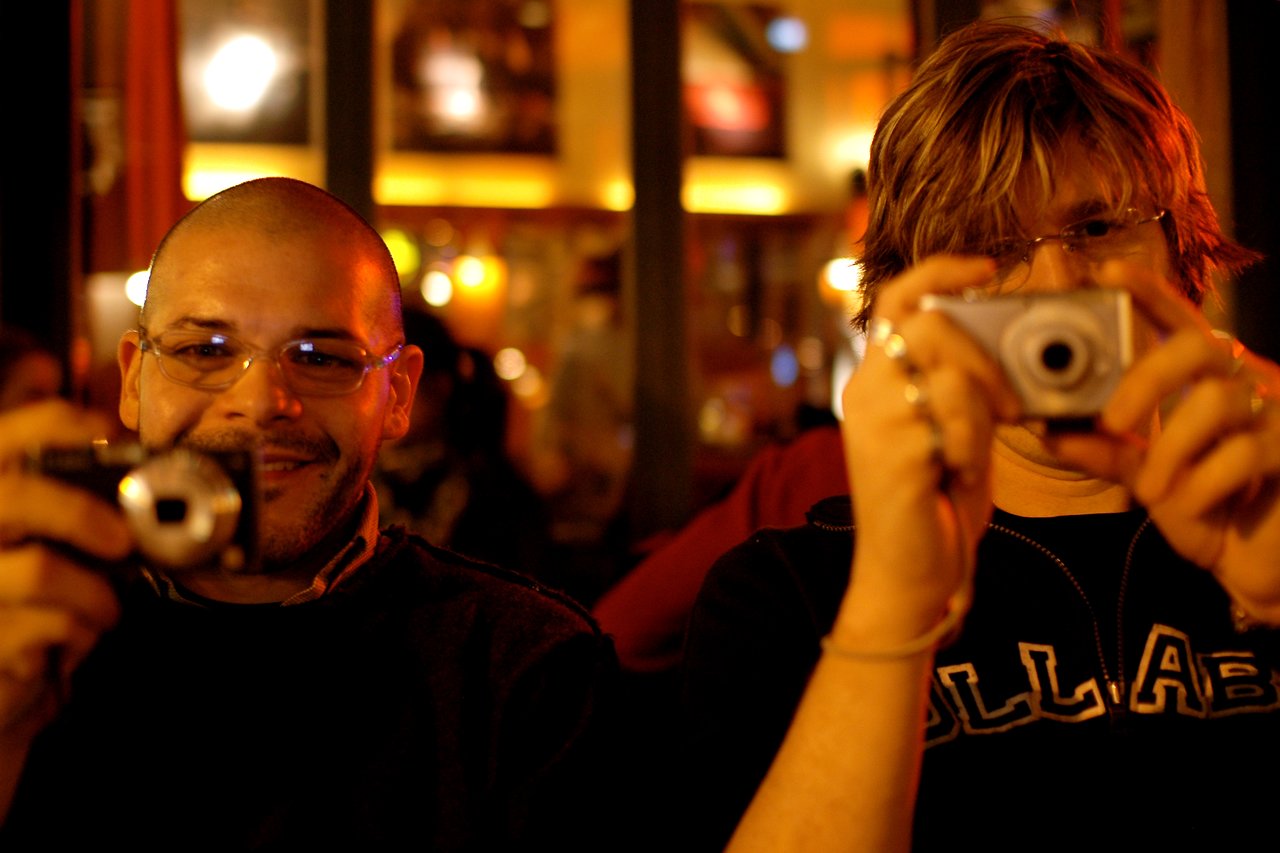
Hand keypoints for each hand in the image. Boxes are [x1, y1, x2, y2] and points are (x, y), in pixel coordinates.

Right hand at [0, 401, 126, 741]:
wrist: (3, 676)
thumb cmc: (29, 594)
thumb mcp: (45, 532)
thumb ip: (65, 481)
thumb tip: (108, 425)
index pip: (8, 432)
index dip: (65, 423)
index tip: (115, 437)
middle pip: (14, 494)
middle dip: (81, 512)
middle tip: (122, 542)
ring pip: (39, 569)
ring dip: (94, 592)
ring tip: (107, 608)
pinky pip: (46, 625)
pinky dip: (80, 631)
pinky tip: (78, 636)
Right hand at [837, 256, 1020, 642]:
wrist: (911, 575)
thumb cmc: (936, 502)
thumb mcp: (950, 429)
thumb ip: (962, 383)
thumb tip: (1010, 346)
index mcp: (876, 380)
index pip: (897, 298)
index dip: (941, 269)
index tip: (988, 268)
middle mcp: (865, 392)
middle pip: (930, 323)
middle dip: (986, 356)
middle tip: (1012, 403)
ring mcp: (874, 422)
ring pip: (951, 372)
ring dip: (986, 413)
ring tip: (980, 450)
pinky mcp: (892, 454)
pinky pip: (957, 420)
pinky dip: (976, 446)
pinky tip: (961, 474)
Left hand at [1046, 265, 1279, 621]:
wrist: (1257, 564)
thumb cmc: (1206, 507)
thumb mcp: (1145, 474)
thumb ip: (1104, 449)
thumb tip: (1049, 428)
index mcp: (1206, 378)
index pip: (1176, 322)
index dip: (1147, 294)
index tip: (1106, 273)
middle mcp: (1245, 381)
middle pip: (1196, 346)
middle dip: (1144, 379)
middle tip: (1112, 421)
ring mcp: (1275, 412)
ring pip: (1215, 401)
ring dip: (1170, 451)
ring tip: (1151, 490)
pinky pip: (1244, 453)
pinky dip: (1203, 483)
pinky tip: (1193, 503)